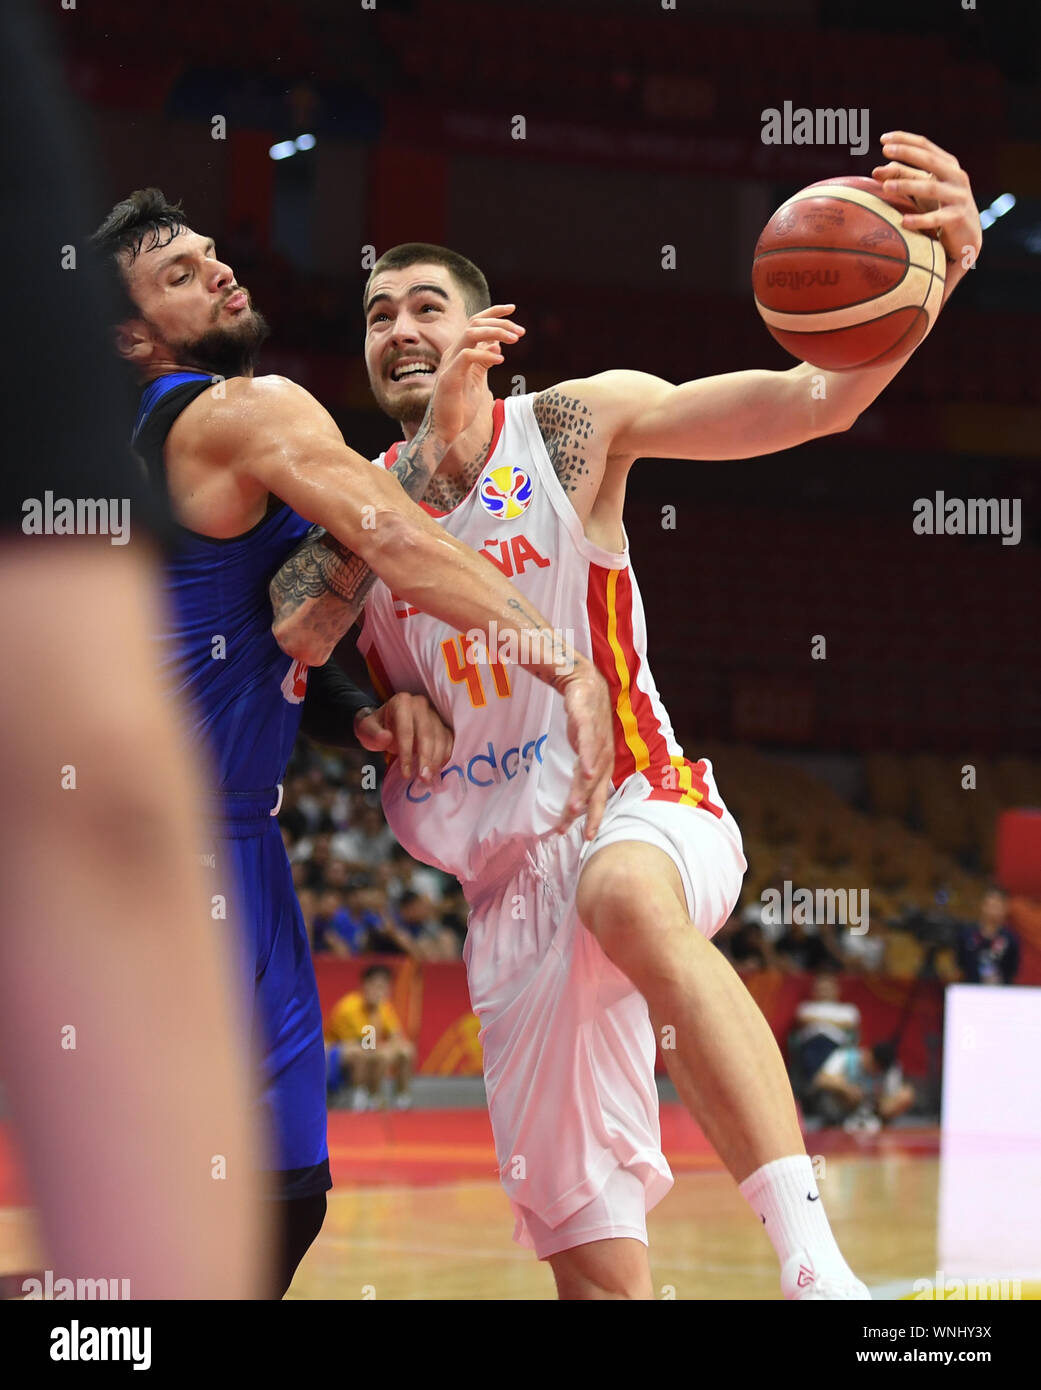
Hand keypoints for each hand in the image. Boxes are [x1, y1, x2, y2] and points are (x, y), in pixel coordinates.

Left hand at [354, 692, 453, 782]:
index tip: (405, 773)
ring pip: (440, 737)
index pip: (406, 730)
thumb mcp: (366, 729)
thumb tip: (386, 737)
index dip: (406, 753)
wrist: (386, 723)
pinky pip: (449, 739)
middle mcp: (420, 704)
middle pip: (427, 733)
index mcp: (401, 703)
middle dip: (426, 758)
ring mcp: (433, 714)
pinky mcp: (442, 724)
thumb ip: (373, 733)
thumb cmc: (376, 728)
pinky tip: (438, 769)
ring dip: (437, 759)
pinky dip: (445, 755)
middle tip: (423, 778)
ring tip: (429, 777)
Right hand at [428, 305, 524, 439]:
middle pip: (475, 323)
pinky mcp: (449, 377)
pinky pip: (467, 356)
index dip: (494, 312)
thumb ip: (484, 362)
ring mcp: (449, 364)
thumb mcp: (476, 380)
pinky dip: (485, 354)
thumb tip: (497, 346)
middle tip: (520, 332)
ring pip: (471, 333)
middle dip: (500, 322)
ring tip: (515, 339)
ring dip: (495, 333)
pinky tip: (501, 360)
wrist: (444, 430)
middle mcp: (453, 353)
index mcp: (459, 351)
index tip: (513, 309)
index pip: (476, 322)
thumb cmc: (460, 407)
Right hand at [555, 656, 613, 840]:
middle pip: (596, 789)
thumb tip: (577, 790)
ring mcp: (596, 738)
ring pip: (590, 770)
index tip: (588, 838)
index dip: (595, 817)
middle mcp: (603, 754)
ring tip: (574, 812)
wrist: (583, 681)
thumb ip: (581, 767)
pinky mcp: (586, 721)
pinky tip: (586, 773)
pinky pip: (587, 743)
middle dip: (590, 814)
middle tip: (584, 835)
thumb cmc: (584, 716)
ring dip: (583, 792)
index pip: (599, 796)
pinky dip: (588, 759)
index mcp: (603, 762)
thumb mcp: (585, 746)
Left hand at [872, 132, 981, 269]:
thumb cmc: (940, 208)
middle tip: (886, 150)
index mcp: (948, 165)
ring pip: (931, 188)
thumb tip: (875, 171)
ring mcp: (959, 196)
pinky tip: (903, 221)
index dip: (905, 140)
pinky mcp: (958, 218)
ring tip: (886, 187)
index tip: (883, 138)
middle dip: (907, 153)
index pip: (925, 146)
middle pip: (930, 160)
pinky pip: (937, 218)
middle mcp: (956, 176)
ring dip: (907, 185)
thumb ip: (903, 177)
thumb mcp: (923, 190)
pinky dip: (920, 219)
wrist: (967, 236)